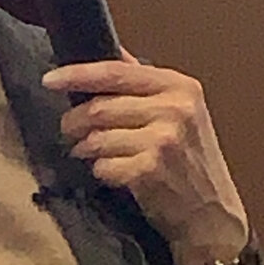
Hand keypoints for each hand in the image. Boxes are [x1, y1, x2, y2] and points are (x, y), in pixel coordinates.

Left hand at [43, 49, 249, 264]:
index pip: (115, 72)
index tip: (49, 80)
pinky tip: (111, 172)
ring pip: (97, 138)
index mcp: (179, 86)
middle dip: (74, 120)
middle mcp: (175, 109)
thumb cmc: (190, 159)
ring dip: (83, 148)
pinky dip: (100, 170)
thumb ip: (144, 82)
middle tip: (69, 130)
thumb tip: (112, 51)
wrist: (213, 213)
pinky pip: (103, 165)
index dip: (77, 74)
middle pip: (99, 107)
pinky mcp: (151, 171)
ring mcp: (164, 141)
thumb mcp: (179, 110)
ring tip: (87, 152)